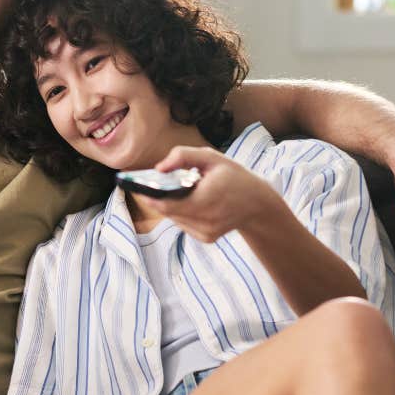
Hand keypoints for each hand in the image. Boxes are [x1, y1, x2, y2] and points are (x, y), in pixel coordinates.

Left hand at [135, 145, 281, 241]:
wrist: (259, 204)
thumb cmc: (234, 177)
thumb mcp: (212, 158)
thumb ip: (183, 156)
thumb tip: (158, 167)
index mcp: (207, 199)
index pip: (167, 203)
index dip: (148, 196)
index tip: (136, 186)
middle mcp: (206, 220)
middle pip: (168, 211)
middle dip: (157, 198)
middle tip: (147, 184)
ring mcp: (206, 232)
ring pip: (174, 218)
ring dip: (169, 205)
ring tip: (169, 190)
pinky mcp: (206, 238)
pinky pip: (183, 224)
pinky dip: (181, 212)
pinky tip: (188, 201)